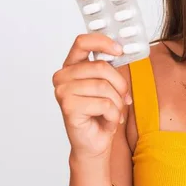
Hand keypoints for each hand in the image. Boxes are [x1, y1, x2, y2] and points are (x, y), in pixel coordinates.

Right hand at [52, 33, 130, 160]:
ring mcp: (62, 92)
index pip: (83, 42)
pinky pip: (104, 104)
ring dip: (117, 102)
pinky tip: (107, 120)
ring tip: (113, 111)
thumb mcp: (109, 85)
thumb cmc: (101, 113)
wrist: (94, 143)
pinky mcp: (68, 107)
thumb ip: (110, 68)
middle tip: (123, 97)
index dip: (102, 42)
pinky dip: (113, 114)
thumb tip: (121, 50)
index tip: (120, 50)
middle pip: (100, 67)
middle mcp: (62, 77)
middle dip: (119, 84)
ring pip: (104, 86)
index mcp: (71, 66)